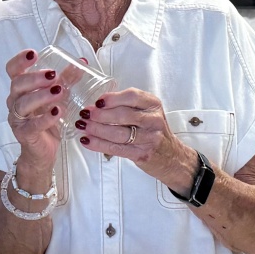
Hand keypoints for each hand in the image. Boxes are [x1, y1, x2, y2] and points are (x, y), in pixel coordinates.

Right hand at [3, 49, 63, 173]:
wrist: (43, 151)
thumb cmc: (47, 121)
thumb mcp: (58, 97)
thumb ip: (67, 80)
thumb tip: (82, 62)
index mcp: (21, 90)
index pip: (13, 71)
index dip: (20, 61)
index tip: (33, 54)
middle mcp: (15, 102)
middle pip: (17, 85)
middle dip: (34, 77)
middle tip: (53, 75)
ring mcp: (18, 119)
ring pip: (22, 104)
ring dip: (41, 96)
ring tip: (58, 92)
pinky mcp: (24, 134)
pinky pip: (32, 125)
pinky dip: (45, 118)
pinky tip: (57, 112)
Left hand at [74, 88, 193, 187]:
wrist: (171, 156)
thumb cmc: (153, 131)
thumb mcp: (147, 112)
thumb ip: (127, 106)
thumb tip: (96, 105)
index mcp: (153, 104)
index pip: (132, 96)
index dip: (112, 98)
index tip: (97, 102)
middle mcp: (153, 119)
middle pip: (122, 115)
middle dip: (100, 115)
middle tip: (85, 114)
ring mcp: (149, 138)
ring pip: (118, 133)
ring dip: (96, 129)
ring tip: (83, 126)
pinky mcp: (142, 153)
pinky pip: (116, 148)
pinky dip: (98, 144)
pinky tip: (87, 140)